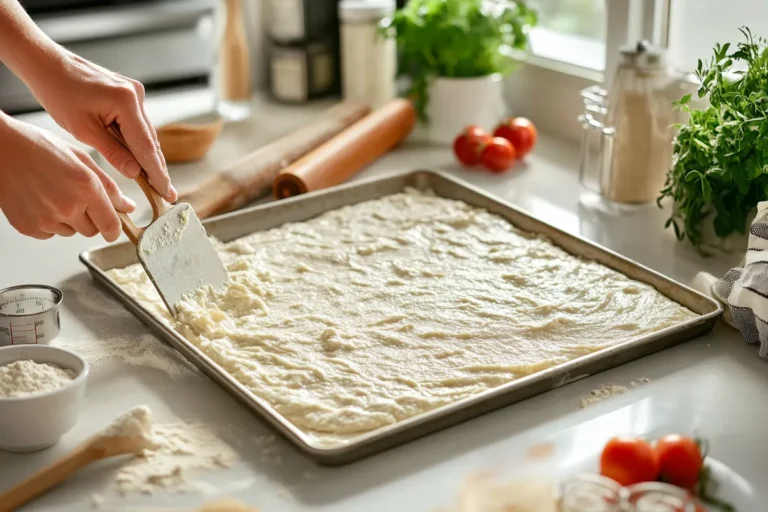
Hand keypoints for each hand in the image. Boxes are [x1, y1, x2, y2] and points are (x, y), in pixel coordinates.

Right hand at [0, 115, 135, 240]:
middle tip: (76, 197)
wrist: (0, 150)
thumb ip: (108, 186)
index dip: (114, 229)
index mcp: (86, 188)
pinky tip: (40, 201)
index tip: (113, 228)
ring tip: (54, 194)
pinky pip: (49, 233)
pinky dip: (49, 223)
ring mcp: (47, 219)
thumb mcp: (81, 159)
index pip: (111, 226)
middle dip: (90, 218)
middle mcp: (68, 207)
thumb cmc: (38, 148)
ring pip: (70, 231)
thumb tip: (127, 207)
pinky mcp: (29, 227)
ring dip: (68, 220)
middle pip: (92, 231)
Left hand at [24, 50, 176, 202]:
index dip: (157, 173)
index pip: (146, 146)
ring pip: (144, 132)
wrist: (47, 64)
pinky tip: (140, 159)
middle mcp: (136, 95)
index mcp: (126, 102)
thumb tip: (135, 173)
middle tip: (167, 193)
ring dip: (147, 156)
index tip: (167, 192)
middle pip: (151, 140)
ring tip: (156, 182)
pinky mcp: (128, 93)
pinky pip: (137, 123)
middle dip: (157, 168)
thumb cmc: (59, 93)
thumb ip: (113, 152)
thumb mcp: (83, 129)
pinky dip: (137, 141)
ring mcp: (134, 92)